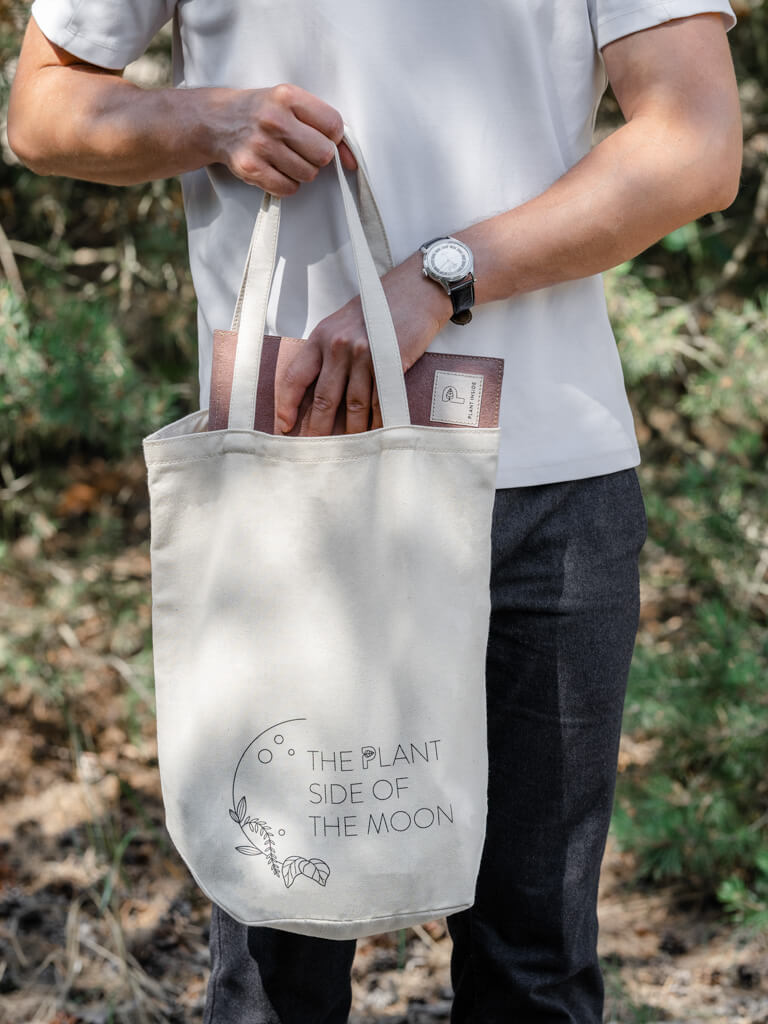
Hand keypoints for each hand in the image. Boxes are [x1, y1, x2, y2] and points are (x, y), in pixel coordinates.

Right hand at [209, 83, 356, 195]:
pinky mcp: (251, 168)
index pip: (334, 125)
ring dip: (302, 171)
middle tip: (302, 149)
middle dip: (318, 157)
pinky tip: (275, 169)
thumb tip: (352, 161)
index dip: (333, 137)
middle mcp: (274, 119)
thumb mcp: (290, 103)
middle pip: (323, 154)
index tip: (321, 136)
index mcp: (287, 96)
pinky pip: (288, 189)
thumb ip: (323, 125)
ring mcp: (261, 145)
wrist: (217, 121)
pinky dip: (287, 184)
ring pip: (308, 174)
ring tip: (285, 157)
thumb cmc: (261, 112)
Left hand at [274, 253, 452, 435]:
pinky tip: (373, 434)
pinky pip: (379, 402)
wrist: (416, 291)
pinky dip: (376, 422)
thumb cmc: (378, 307)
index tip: (285, 425)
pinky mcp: (391, 364)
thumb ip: (327, 352)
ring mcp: (367, 356)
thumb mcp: (342, 322)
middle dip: (318, 429)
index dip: (286, 404)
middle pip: (324, 399)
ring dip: (352, 431)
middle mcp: (340, 346)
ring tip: (348, 447)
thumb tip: (315, 390)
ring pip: (354, 405)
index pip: (295, 377)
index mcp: (322, 336)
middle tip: (315, 449)